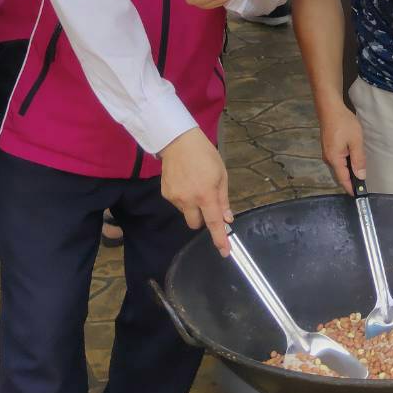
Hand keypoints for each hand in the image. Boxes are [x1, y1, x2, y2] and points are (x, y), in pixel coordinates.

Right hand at [160, 128, 232, 255]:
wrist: (178, 141)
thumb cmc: (205, 155)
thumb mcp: (221, 174)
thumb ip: (223, 199)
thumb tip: (227, 219)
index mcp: (206, 194)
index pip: (214, 223)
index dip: (220, 239)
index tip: (224, 252)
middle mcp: (188, 200)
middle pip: (196, 224)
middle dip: (203, 219)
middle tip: (207, 202)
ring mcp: (175, 198)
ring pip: (186, 213)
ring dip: (193, 206)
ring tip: (195, 185)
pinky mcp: (165, 194)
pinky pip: (177, 204)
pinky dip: (183, 198)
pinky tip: (185, 182)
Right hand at [319, 103, 366, 195]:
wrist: (330, 108)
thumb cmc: (343, 123)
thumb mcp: (355, 141)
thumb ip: (358, 160)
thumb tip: (360, 176)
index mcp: (334, 159)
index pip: (343, 180)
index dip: (352, 189)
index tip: (360, 196)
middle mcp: (328, 159)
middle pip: (340, 175)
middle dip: (351, 180)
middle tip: (364, 183)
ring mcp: (327, 153)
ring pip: (339, 167)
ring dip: (349, 171)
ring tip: (360, 171)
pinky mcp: (328, 148)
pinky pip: (338, 161)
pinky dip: (346, 163)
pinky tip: (353, 159)